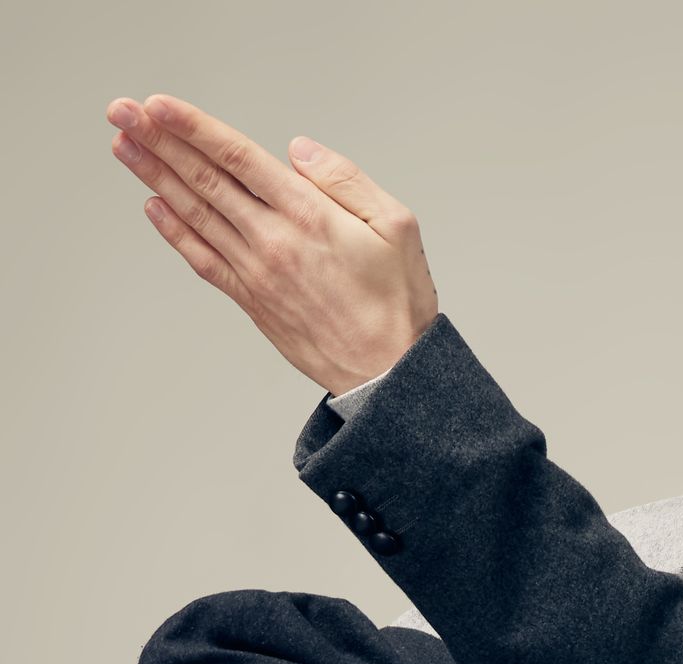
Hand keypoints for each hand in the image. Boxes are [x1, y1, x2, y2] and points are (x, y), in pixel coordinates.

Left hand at [103, 92, 438, 393]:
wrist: (390, 378)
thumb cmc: (400, 305)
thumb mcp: (397, 227)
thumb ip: (347, 180)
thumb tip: (297, 152)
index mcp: (309, 216)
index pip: (237, 157)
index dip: (192, 127)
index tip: (158, 105)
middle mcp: (274, 242)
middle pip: (204, 180)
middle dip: (158, 142)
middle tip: (122, 112)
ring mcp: (257, 274)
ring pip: (195, 215)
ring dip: (154, 177)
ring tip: (123, 146)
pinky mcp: (253, 302)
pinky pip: (203, 260)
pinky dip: (175, 232)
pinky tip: (154, 207)